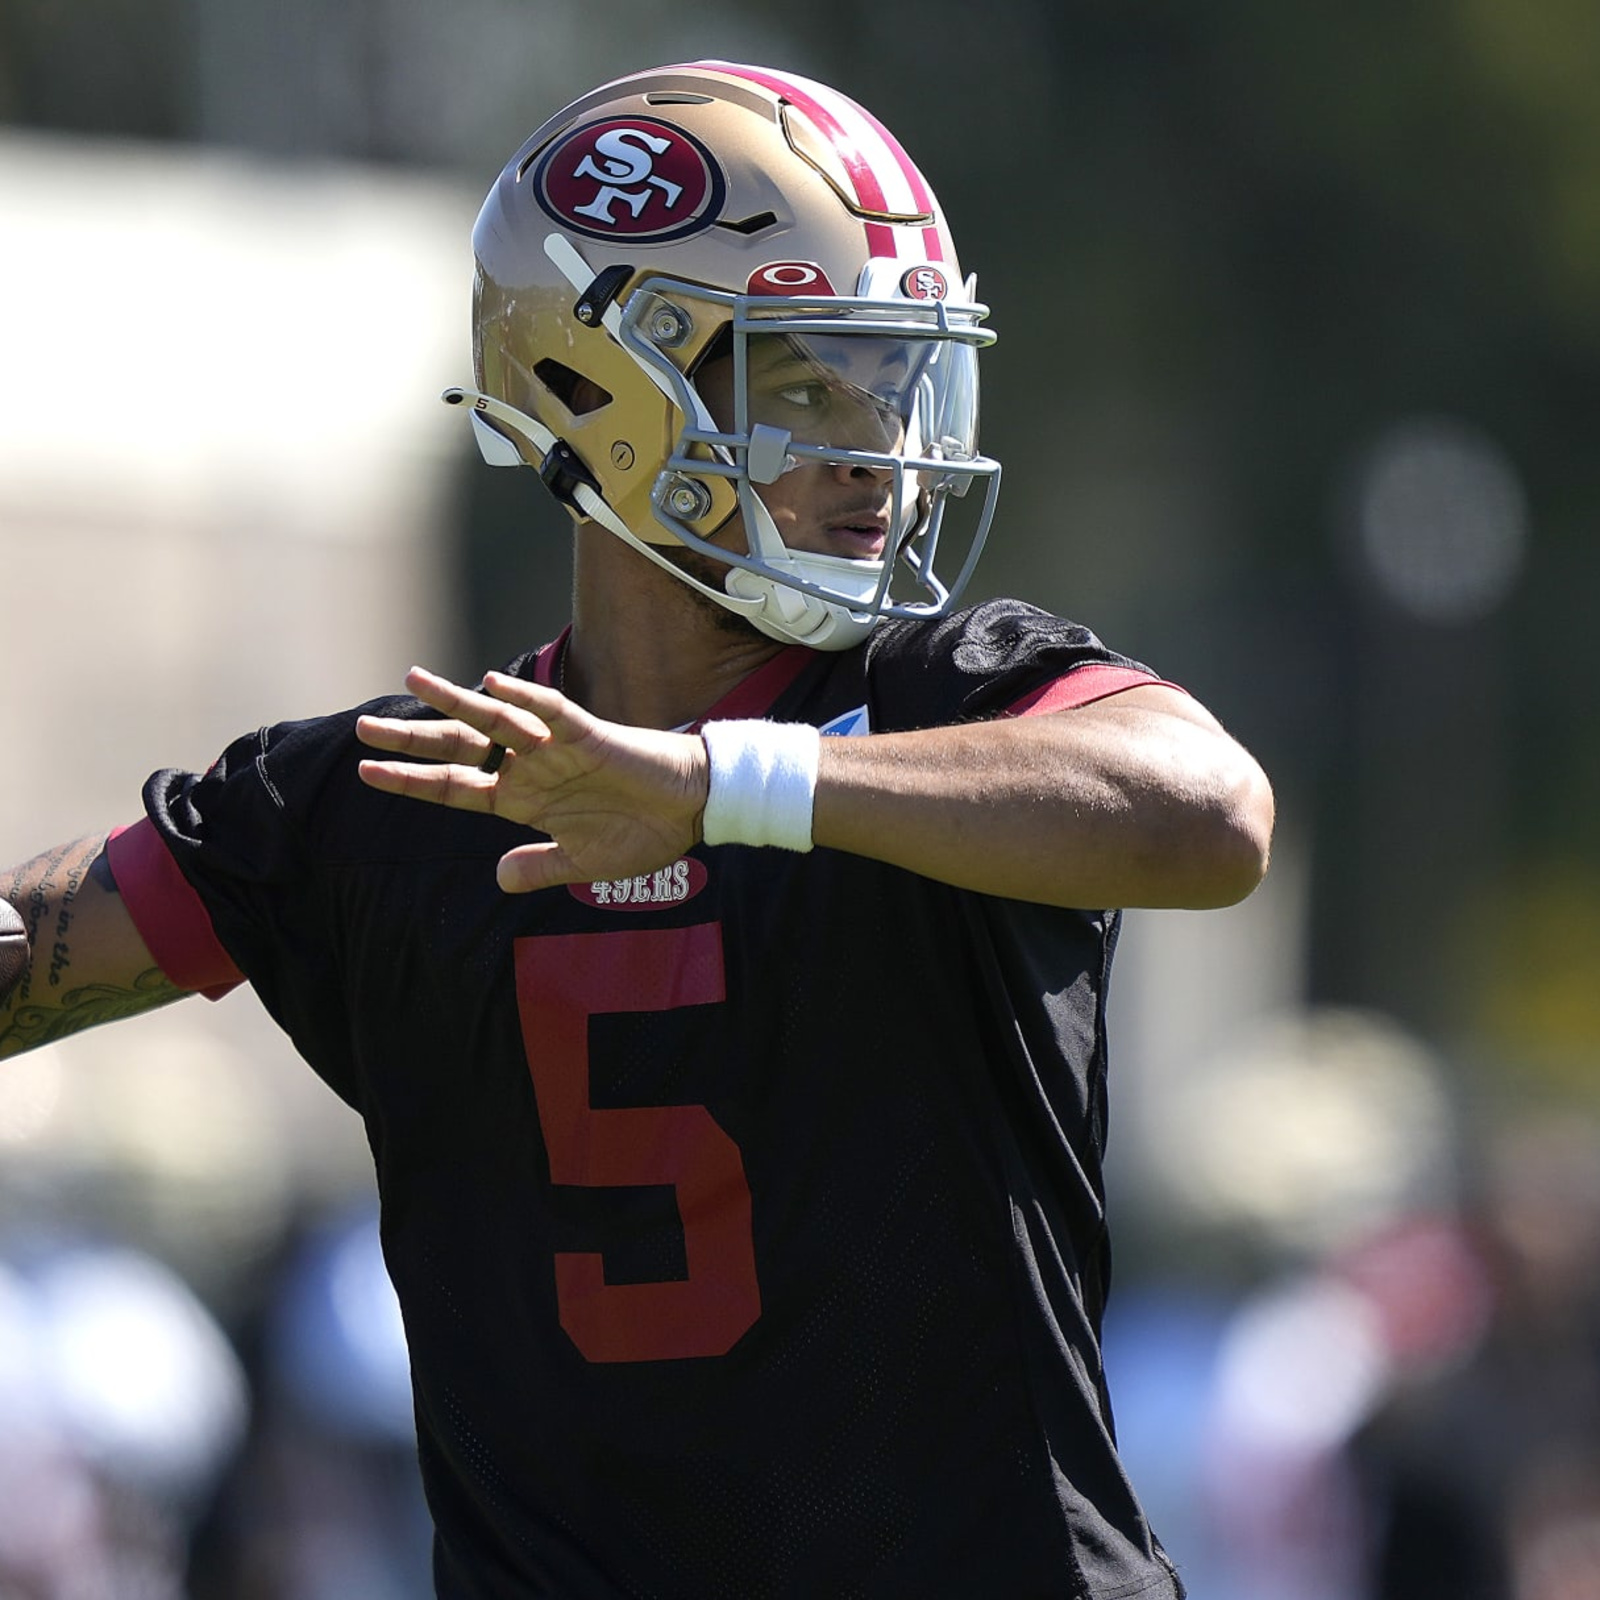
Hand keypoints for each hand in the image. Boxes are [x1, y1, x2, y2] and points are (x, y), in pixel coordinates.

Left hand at [356, 667, 708, 892]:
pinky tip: (492, 683)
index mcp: (523, 801)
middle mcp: (530, 768)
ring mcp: (556, 748)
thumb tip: (498, 879)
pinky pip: (551, 711)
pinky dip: (523, 697)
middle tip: (363, 727)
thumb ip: (540, 867)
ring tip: (414, 681)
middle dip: (413, 738)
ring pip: (495, 719)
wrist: (692, 811)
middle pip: (461, 747)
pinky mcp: (588, 735)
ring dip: (455, 702)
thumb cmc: (642, 835)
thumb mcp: (583, 863)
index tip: (366, 772)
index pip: (455, 786)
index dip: (412, 781)